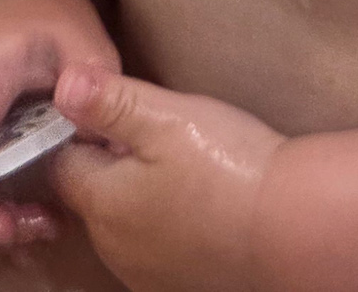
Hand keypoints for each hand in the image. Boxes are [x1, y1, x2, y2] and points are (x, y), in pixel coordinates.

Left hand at [50, 64, 283, 291]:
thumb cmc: (228, 166)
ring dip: (141, 198)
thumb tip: (63, 85)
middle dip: (113, 166)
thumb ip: (109, 101)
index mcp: (101, 203)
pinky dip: (168, 227)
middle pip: (94, 196)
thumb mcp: (166, 117)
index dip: (84, 133)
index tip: (117, 115)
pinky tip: (202, 206)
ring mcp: (146, 273)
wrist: (294, 228)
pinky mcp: (178, 285)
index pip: (63, 163)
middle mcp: (113, 248)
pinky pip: (157, 249)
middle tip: (161, 138)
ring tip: (186, 170)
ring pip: (125, 225)